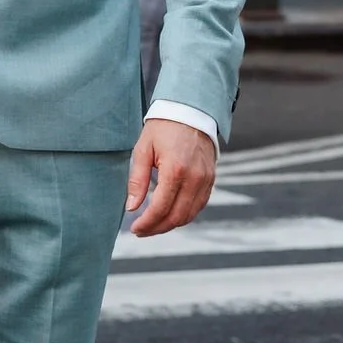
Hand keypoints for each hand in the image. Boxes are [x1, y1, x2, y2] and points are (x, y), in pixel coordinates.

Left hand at [125, 117, 216, 236]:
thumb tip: (131, 208)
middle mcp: (194, 178)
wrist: (190, 112)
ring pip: (189, 215)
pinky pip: (199, 206)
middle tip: (141, 231)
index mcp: (175, 170)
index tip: (134, 229)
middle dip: (157, 228)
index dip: (147, 223)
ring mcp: (205, 180)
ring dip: (171, 225)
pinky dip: (185, 215)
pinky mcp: (211, 180)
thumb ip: (137, 181)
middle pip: (176, 217)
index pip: (160, 208)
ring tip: (154, 225)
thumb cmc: (163, 128)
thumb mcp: (143, 149)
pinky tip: (170, 215)